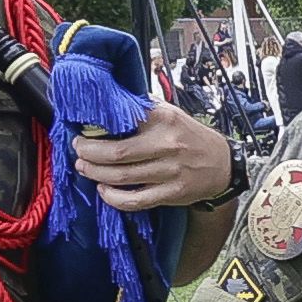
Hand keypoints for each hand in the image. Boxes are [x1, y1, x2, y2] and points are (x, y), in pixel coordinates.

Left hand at [73, 101, 234, 211]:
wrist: (222, 163)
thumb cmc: (189, 136)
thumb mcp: (170, 113)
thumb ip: (142, 108)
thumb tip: (107, 100)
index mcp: (164, 119)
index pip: (123, 120)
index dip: (96, 127)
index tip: (82, 130)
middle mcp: (167, 145)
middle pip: (116, 153)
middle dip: (89, 154)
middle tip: (79, 151)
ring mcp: (170, 172)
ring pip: (121, 177)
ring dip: (95, 173)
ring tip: (85, 168)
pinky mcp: (172, 193)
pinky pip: (135, 200)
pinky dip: (113, 198)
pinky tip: (104, 190)